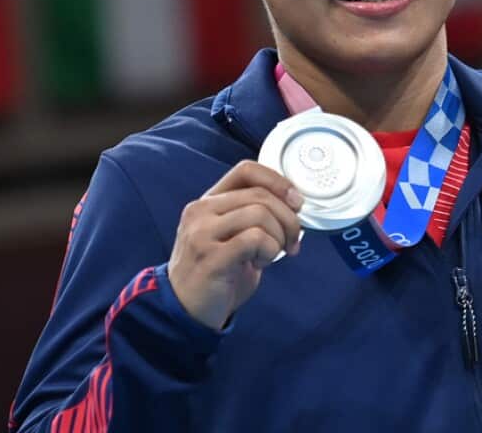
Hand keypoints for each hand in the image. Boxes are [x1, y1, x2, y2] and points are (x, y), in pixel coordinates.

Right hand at [168, 161, 302, 329]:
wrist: (185, 311)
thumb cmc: (216, 275)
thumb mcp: (232, 236)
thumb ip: (254, 216)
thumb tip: (294, 205)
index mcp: (208, 202)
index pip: (246, 170)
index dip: (278, 181)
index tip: (296, 202)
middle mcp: (201, 212)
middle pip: (260, 195)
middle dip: (289, 218)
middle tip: (292, 241)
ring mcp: (202, 233)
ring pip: (260, 214)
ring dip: (278, 237)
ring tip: (271, 255)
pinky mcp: (210, 257)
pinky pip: (255, 238)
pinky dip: (269, 250)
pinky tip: (261, 263)